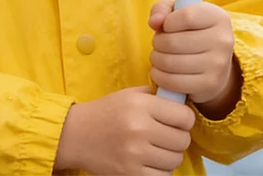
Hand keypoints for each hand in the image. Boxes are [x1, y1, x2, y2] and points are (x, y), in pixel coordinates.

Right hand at [54, 86, 194, 174]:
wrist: (77, 134)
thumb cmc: (106, 112)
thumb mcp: (129, 95)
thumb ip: (156, 96)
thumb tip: (183, 102)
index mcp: (140, 105)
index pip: (185, 117)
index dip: (184, 119)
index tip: (176, 120)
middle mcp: (138, 128)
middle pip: (183, 140)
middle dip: (177, 138)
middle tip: (164, 135)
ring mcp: (135, 154)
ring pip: (175, 160)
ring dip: (168, 156)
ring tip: (154, 148)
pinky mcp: (131, 174)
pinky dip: (159, 171)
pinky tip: (148, 161)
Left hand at [149, 0, 240, 116]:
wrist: (215, 62)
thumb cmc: (191, 30)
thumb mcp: (178, 11)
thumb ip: (162, 8)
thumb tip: (154, 22)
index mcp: (218, 17)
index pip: (186, 17)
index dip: (168, 22)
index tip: (166, 26)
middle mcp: (222, 41)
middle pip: (173, 42)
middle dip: (157, 43)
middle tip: (158, 44)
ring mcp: (218, 65)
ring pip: (170, 62)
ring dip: (156, 59)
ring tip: (158, 56)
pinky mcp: (210, 85)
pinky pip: (173, 82)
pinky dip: (159, 77)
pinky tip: (160, 71)